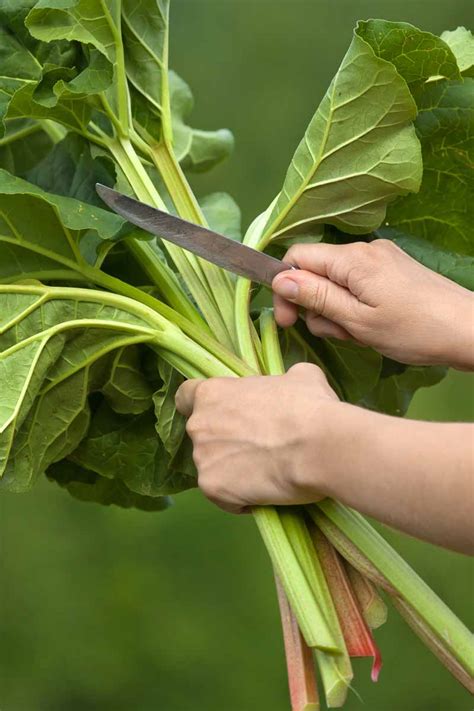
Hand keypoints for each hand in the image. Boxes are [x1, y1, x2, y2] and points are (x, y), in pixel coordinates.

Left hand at [175, 364, 337, 512]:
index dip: (200, 406)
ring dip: (233, 471)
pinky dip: (241, 498)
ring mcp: (203, 459)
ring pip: (213, 468)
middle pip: (202, 436)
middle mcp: (198, 425)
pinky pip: (225, 497)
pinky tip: (267, 492)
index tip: (218, 415)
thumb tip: (289, 386)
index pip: (185, 397)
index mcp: (212, 393)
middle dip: (223, 442)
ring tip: (267, 473)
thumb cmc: (309, 406)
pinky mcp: (213, 489)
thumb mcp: (300, 377)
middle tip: (257, 447)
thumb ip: (280, 382)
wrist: (319, 446)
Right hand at [272, 240, 473, 369]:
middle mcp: (365, 250)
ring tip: (359, 334)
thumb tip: (279, 280)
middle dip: (316, 305)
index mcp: (353, 259)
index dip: (286, 288)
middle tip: (336, 334)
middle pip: (317, 271)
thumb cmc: (414, 330)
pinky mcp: (393, 270)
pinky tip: (371, 327)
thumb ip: (316, 297)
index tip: (288, 321)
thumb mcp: (357, 320)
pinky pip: (358, 285)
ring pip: (337, 282)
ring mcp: (381, 259)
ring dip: (337, 311)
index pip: (298, 257)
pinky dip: (355, 306)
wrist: (469, 330)